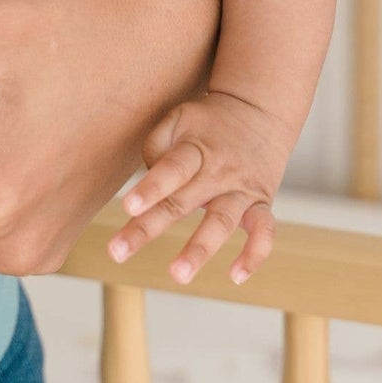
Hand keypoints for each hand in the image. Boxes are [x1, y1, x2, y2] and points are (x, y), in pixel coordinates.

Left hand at [107, 92, 288, 284]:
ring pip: (222, 222)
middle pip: (182, 201)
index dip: (151, 187)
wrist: (262, 107)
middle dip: (148, 228)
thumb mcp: (180, 118)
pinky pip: (264, 231)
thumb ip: (156, 147)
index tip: (128, 206)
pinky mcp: (261, 202)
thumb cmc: (208, 120)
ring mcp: (241, 189)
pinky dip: (254, 254)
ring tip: (178, 275)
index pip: (172, 168)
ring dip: (200, 249)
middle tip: (117, 252)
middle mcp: (218, 170)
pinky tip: (236, 276)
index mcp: (196, 148)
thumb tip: (143, 189)